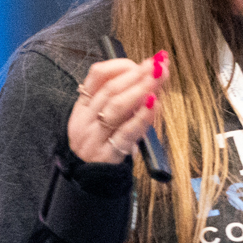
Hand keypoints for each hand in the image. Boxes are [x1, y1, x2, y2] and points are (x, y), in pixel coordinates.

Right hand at [69, 50, 168, 164]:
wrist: (92, 181)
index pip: (97, 76)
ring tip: (158, 78)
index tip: (145, 61)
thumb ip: (121, 99)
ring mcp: (95, 137)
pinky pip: (127, 132)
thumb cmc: (103, 144)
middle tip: (159, 65)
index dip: (122, 64)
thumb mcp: (102, 119)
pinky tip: (154, 103)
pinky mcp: (108, 154)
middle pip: (110, 89)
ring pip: (116, 107)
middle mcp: (85, 120)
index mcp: (83, 106)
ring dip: (141, 89)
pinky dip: (142, 116)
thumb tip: (150, 76)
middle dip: (137, 74)